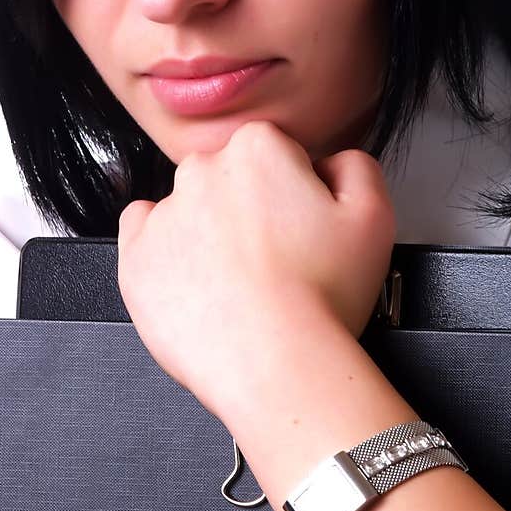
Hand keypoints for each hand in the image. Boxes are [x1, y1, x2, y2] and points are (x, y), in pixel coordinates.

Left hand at [117, 120, 396, 425]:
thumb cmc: (323, 296)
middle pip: (229, 177)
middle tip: (279, 259)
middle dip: (251, 209)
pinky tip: (197, 278)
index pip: (276, 153)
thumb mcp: (374, 216)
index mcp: (258, 148)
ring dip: (210, 233)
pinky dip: (165, 251)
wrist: (276, 362)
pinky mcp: (136, 256)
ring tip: (242, 281)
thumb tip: (332, 162)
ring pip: (190, 209)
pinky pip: (143, 234)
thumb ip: (354, 166)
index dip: (295, 193)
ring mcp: (163, 213)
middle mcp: (203, 170)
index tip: (303, 227)